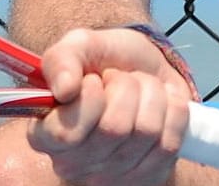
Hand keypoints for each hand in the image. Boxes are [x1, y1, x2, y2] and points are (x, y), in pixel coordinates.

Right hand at [29, 28, 194, 185]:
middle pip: (114, 128)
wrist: (144, 69)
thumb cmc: (104, 61)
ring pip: (146, 131)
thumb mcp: (79, 46)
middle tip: (119, 78)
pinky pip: (170, 139)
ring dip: (150, 93)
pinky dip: (172, 109)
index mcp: (46, 134)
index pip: (65, 133)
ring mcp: (113, 175)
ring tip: (140, 88)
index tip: (93, 79)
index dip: (88, 99)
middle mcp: (75, 163)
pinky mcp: (148, 178)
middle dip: (125, 86)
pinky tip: (159, 105)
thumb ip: (61, 60)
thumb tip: (64, 88)